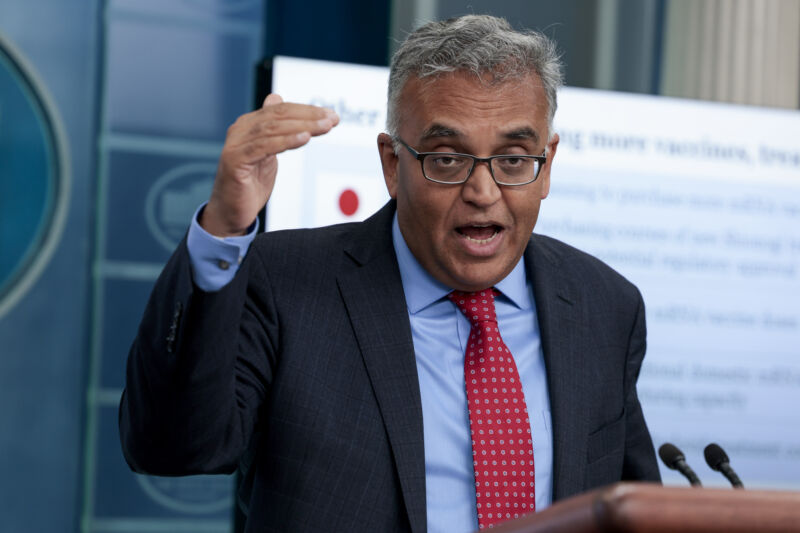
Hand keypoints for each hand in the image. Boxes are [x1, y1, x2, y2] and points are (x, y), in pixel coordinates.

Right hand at [201, 93, 338, 236]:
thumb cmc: (249, 184)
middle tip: (332, 119)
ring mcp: (236, 144)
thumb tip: (276, 98)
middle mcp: (240, 130)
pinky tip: (304, 138)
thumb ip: (274, 129)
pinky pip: (265, 147)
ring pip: (273, 129)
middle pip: (278, 116)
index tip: (331, 115)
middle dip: (308, 116)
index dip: (307, 110)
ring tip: (324, 127)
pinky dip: (286, 141)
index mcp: (249, 125)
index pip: (281, 110)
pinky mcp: (235, 161)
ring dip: (302, 126)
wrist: (231, 212)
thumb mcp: (267, 152)